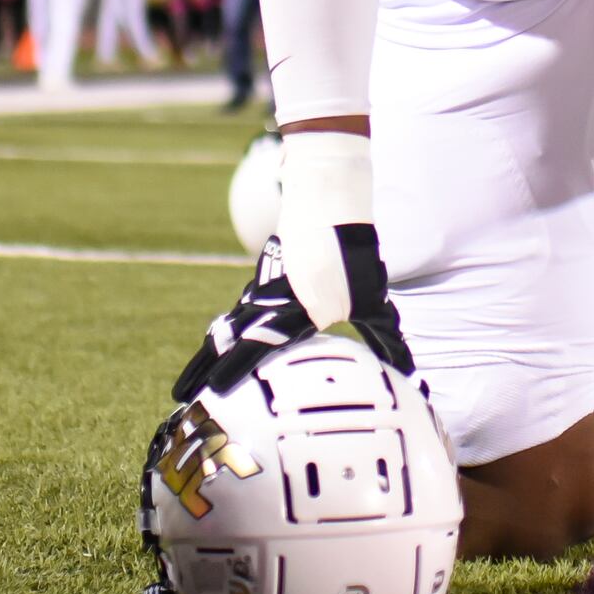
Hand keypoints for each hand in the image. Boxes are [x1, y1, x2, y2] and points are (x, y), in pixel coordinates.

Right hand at [172, 226, 414, 401]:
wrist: (330, 200)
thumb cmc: (357, 252)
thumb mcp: (375, 300)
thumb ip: (385, 338)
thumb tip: (410, 373)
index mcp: (299, 308)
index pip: (259, 345)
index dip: (234, 369)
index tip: (214, 391)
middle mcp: (274, 300)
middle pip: (232, 338)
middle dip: (208, 368)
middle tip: (184, 393)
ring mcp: (264, 286)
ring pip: (231, 323)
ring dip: (212, 350)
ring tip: (191, 377)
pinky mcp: (264, 277)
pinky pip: (242, 309)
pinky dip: (227, 329)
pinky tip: (218, 344)